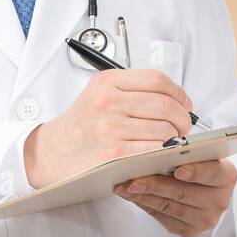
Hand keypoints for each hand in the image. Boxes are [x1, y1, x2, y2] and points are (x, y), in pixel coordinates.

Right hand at [24, 69, 193, 189]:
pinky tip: (163, 156)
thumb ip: (133, 90)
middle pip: (165, 105)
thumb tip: (176, 98)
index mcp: (107, 82)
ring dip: (176, 139)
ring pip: (164, 130)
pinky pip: (154, 151)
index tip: (185, 104)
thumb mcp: (99, 94)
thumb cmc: (80, 126)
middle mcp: (109, 101)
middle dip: (183, 119)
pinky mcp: (114, 153)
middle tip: (183, 127)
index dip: (179, 93)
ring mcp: (111, 127)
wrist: (50, 153)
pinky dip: (165, 154)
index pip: (157, 80)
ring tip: (172, 143)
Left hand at [114, 159, 236, 236]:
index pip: (213, 172)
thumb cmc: (199, 165)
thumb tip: (159, 151)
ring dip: (144, 196)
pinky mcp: (190, 231)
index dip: (195, 171)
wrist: (206, 190)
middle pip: (184, 193)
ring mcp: (205, 219)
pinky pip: (163, 218)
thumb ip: (187, 153)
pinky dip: (145, 205)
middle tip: (134, 179)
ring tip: (125, 187)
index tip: (178, 169)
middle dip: (156, 185)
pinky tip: (133, 196)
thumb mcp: (200, 155)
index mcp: (226, 176)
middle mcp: (219, 200)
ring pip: (169, 207)